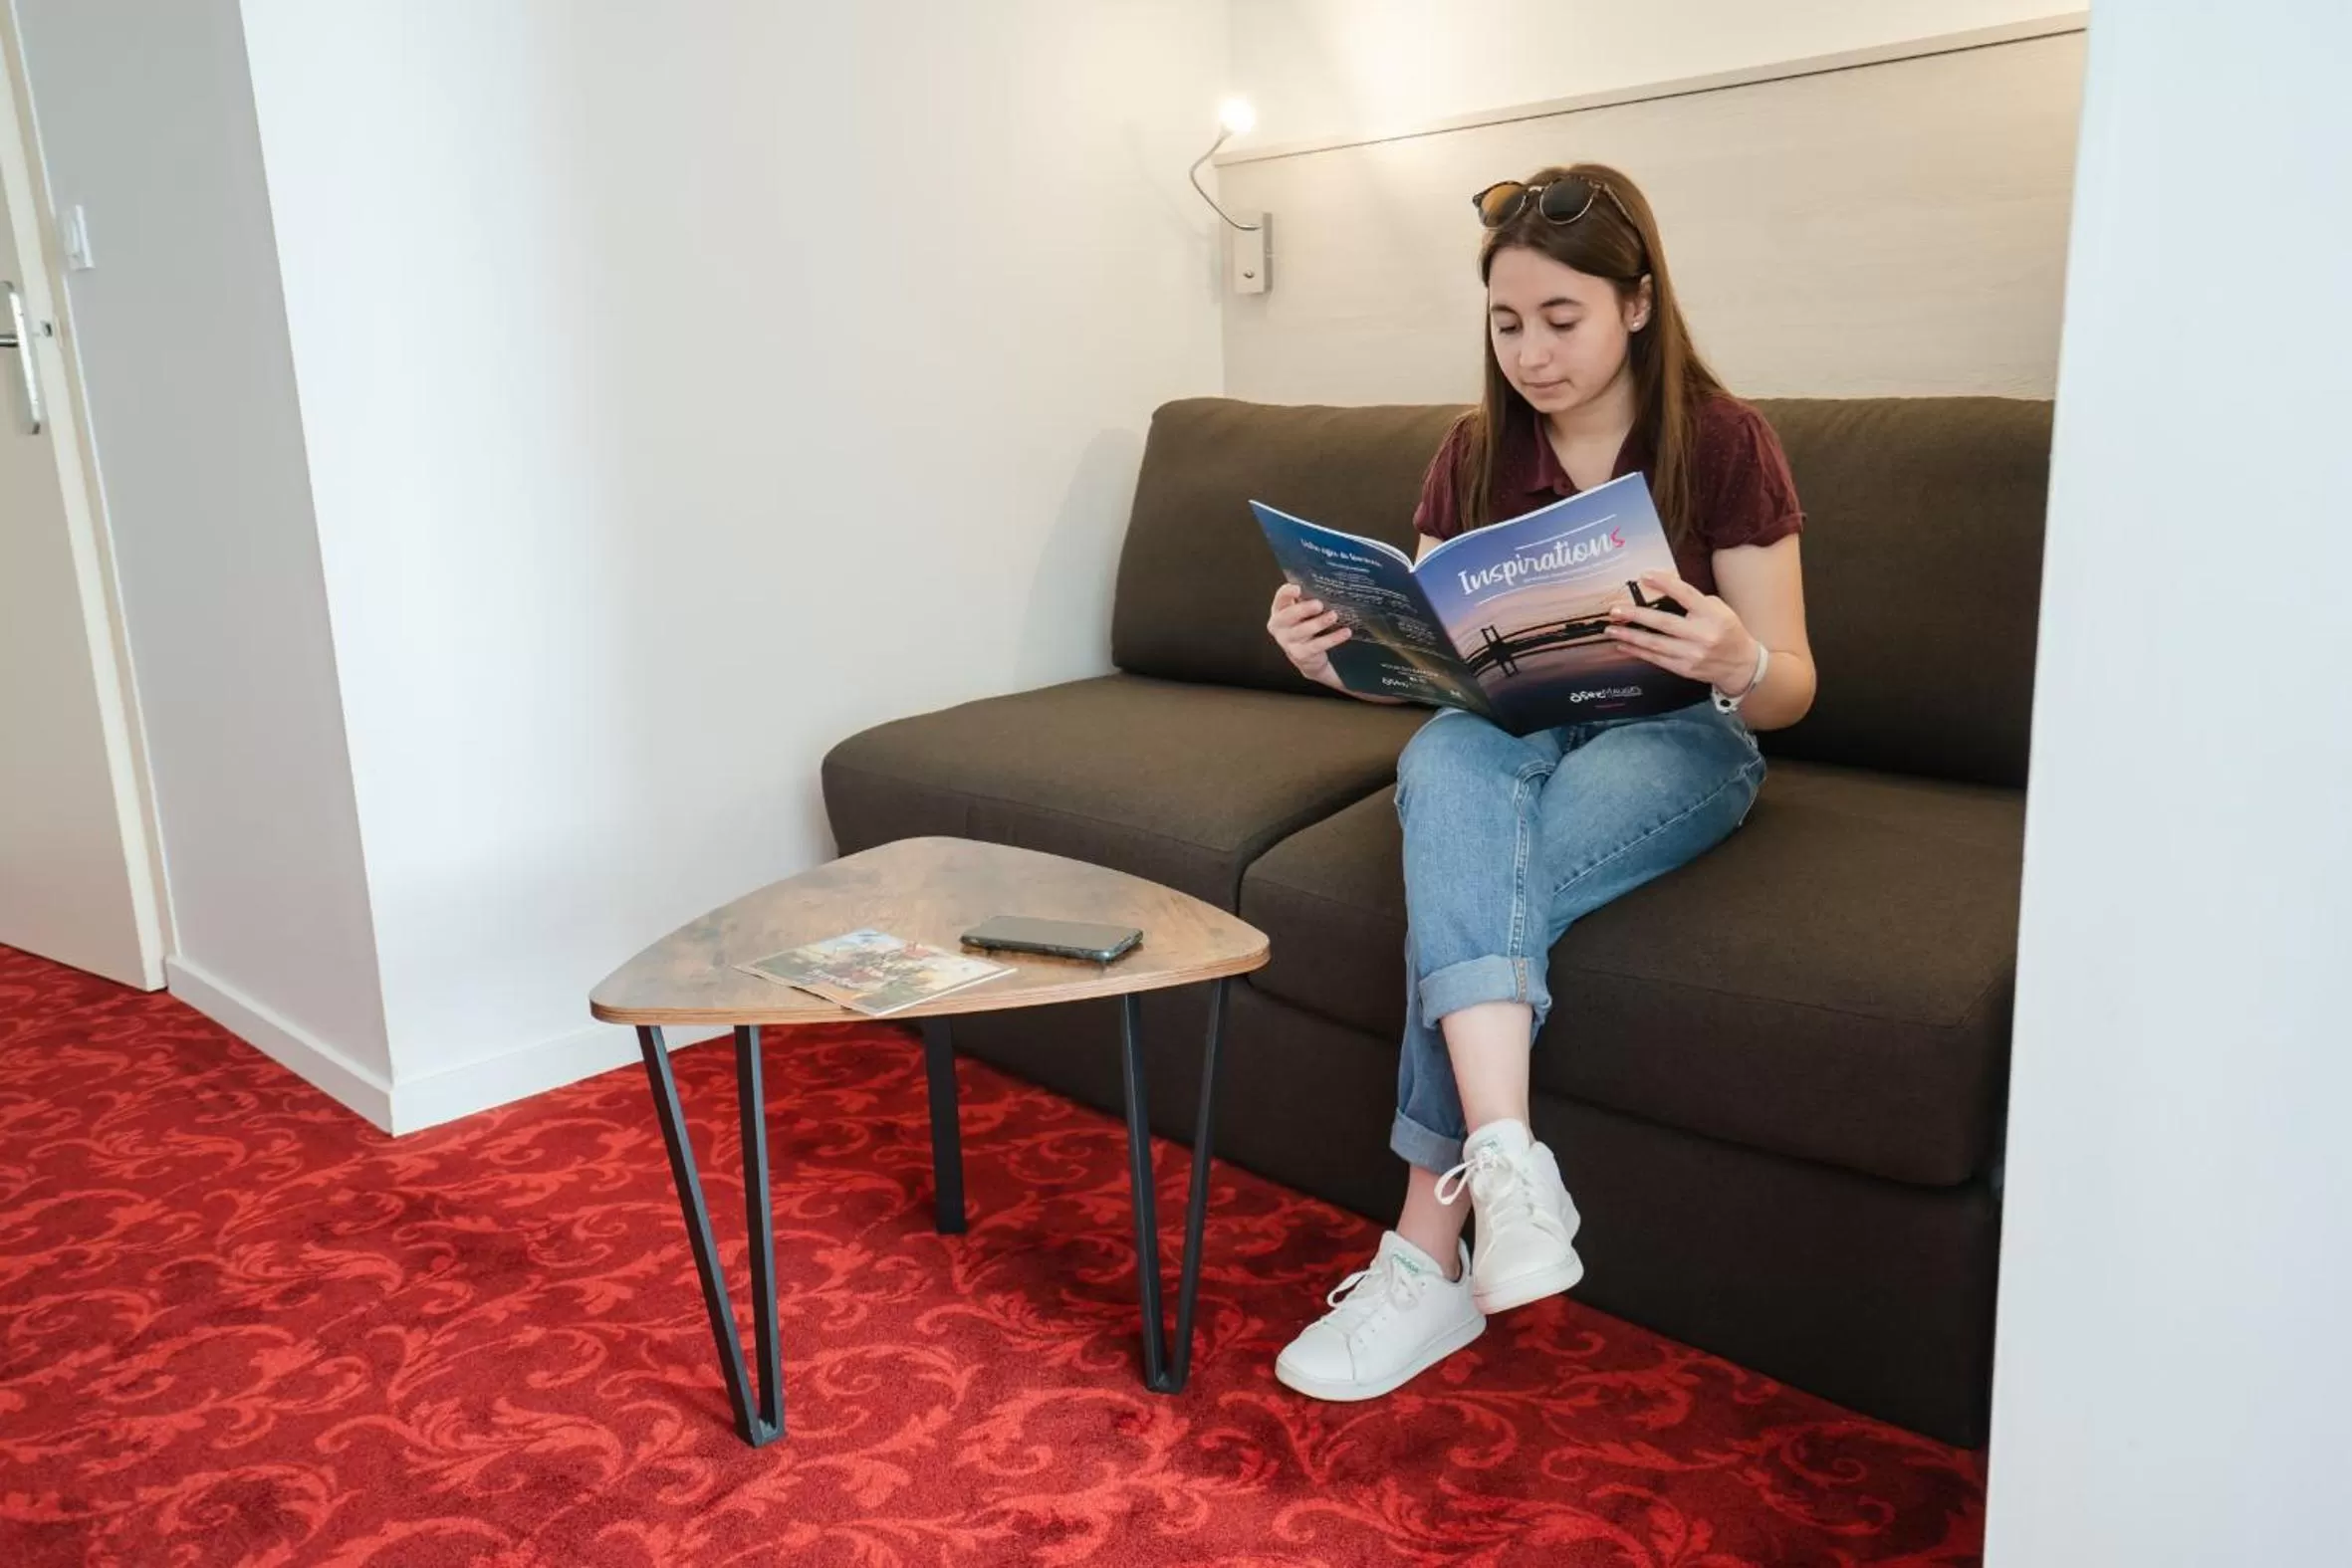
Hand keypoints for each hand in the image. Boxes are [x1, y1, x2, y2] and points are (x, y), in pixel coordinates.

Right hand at [1267, 582, 1350, 686]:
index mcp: (1279, 610)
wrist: (1306, 656)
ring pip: (1303, 631)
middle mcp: (1279, 626)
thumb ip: (1307, 599)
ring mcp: (1288, 642)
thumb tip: (1327, 584)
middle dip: (1303, 609)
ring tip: (1334, 616)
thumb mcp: (1302, 612)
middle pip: (1288, 616)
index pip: (1280, 598)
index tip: (1298, 588)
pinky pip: (1318, 645)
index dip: (1287, 593)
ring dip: (1319, 623)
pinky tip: (1345, 632)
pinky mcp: (1300, 654)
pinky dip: (1333, 638)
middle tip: (1319, 604)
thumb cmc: (1305, 626)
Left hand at [1605, 572, 1762, 692]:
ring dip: (1630, 636)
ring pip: (1655, 644)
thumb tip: (1664, 590)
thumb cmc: (1727, 632)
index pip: (1686, 595)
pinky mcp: (1684, 669)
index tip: (1644, 576)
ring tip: (1611, 629)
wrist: (1740, 665)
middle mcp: (1702, 635)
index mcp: (1712, 615)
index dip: (1664, 584)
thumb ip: (1695, 601)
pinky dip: (1638, 652)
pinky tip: (1623, 645)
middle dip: (1636, 616)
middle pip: (1664, 622)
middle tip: (1615, 610)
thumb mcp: (1720, 610)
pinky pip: (1656, 659)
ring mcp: (1692, 654)